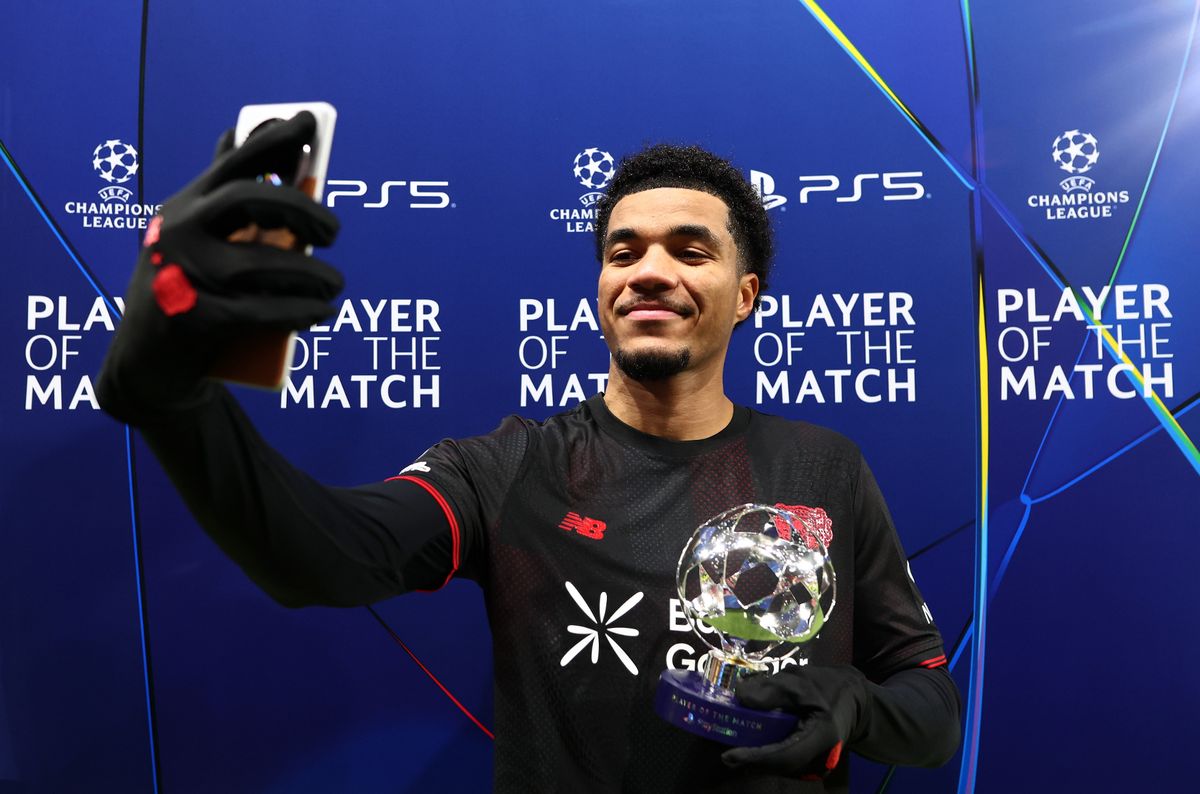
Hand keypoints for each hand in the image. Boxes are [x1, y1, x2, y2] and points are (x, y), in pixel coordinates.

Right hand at [96, 111, 342, 423]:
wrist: (148, 363)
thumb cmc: (187, 287)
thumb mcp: (198, 234)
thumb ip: (222, 190)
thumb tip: (240, 133)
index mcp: (186, 204)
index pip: (232, 162)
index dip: (271, 139)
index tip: (309, 123)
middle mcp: (180, 231)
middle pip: (249, 199)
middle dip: (302, 210)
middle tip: (334, 232)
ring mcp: (182, 275)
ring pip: (261, 263)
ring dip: (312, 273)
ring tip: (335, 284)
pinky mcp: (192, 321)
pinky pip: (259, 312)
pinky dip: (300, 312)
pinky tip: (324, 311)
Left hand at [721, 665, 866, 780]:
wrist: (855, 700)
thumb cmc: (827, 687)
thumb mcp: (799, 680)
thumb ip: (770, 689)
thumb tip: (740, 697)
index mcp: (822, 734)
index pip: (785, 755)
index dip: (756, 758)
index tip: (729, 756)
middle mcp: (822, 757)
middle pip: (780, 765)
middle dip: (752, 760)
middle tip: (725, 751)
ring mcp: (819, 765)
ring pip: (781, 767)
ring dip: (758, 759)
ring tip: (736, 747)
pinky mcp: (813, 765)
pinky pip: (785, 764)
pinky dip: (768, 757)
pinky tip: (753, 747)